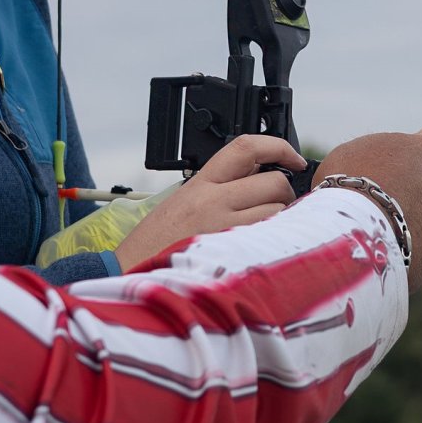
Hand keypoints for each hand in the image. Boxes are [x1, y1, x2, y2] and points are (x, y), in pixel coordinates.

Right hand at [112, 134, 303, 268]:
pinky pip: (269, 237)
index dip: (278, 147)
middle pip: (273, 182)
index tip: (293, 158)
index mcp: (199, 184)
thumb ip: (219, 190)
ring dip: (280, 220)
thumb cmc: (156, 247)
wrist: (128, 275)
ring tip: (261, 233)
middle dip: (284, 193)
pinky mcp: (232, 252)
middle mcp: (212, 200)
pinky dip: (272, 240)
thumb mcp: (182, 205)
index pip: (246, 148)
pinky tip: (259, 249)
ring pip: (278, 210)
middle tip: (276, 207)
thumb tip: (261, 181)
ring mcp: (224, 226)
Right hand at [316, 127, 421, 289]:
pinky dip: (406, 247)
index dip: (420, 152)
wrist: (359, 232)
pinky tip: (380, 250)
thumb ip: (374, 159)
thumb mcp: (354, 155)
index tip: (402, 162)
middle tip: (383, 200)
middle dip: (415, 191)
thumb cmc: (351, 183)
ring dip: (411, 222)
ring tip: (376, 230)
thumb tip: (367, 169)